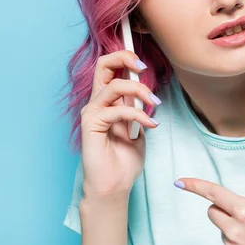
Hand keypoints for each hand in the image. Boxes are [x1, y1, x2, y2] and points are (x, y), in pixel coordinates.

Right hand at [80, 50, 160, 199]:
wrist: (115, 185)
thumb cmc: (124, 160)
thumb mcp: (138, 128)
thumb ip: (138, 109)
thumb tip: (144, 91)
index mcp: (107, 101)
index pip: (110, 68)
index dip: (125, 58)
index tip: (144, 65)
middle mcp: (97, 102)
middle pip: (102, 65)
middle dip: (124, 58)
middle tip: (143, 68)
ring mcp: (92, 112)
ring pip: (113, 86)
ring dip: (139, 91)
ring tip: (154, 104)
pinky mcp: (91, 124)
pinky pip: (116, 110)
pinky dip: (137, 114)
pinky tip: (150, 125)